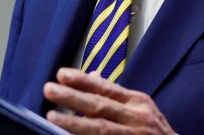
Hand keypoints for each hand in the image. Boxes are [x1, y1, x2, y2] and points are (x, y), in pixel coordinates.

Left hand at [43, 68, 174, 134]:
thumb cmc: (154, 131)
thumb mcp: (140, 107)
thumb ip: (115, 94)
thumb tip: (90, 75)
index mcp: (137, 102)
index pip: (106, 88)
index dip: (83, 81)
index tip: (61, 74)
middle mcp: (137, 117)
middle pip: (100, 106)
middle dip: (73, 97)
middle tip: (49, 89)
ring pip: (101, 129)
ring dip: (75, 123)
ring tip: (52, 116)